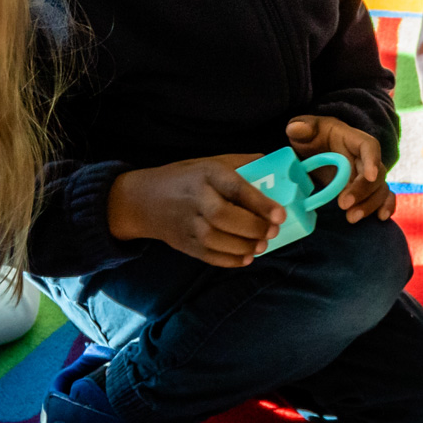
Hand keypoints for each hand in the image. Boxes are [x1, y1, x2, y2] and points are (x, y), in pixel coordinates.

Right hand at [106, 156, 284, 267]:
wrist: (143, 200)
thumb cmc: (186, 178)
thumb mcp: (210, 162)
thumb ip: (241, 164)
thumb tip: (274, 167)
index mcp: (206, 174)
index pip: (234, 188)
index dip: (259, 203)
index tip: (280, 214)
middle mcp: (195, 198)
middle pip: (223, 216)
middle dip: (252, 227)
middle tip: (272, 232)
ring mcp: (186, 223)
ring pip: (215, 239)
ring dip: (243, 246)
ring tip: (261, 245)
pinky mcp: (183, 243)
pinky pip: (207, 256)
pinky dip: (230, 260)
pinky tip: (246, 257)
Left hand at [285, 115, 394, 223]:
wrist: (316, 149)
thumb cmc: (312, 136)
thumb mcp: (303, 129)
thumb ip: (301, 127)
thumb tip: (296, 128)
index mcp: (353, 139)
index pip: (369, 146)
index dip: (372, 160)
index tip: (368, 176)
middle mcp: (365, 158)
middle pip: (376, 173)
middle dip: (362, 191)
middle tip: (343, 205)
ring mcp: (368, 175)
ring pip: (380, 189)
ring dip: (369, 204)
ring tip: (351, 218)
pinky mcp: (367, 189)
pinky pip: (383, 197)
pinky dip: (385, 206)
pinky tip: (380, 218)